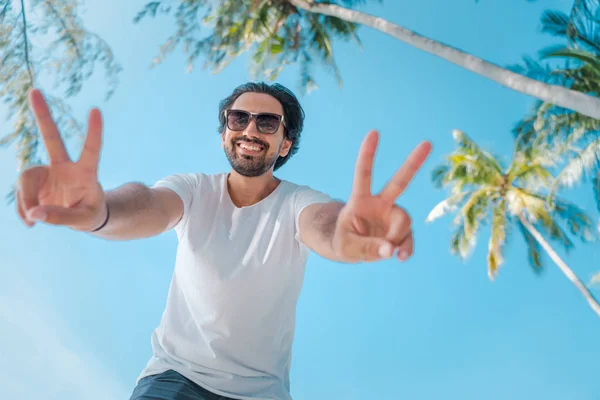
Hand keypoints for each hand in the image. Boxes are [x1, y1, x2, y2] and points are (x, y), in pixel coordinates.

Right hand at [16, 89, 106, 231]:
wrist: (81, 215)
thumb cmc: (90, 214)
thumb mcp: (84, 220)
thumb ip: (62, 217)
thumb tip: (34, 213)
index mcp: (86, 173)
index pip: (92, 151)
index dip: (94, 132)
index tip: (97, 110)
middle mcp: (65, 167)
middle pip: (52, 138)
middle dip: (42, 115)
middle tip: (34, 90)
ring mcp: (48, 172)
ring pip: (26, 178)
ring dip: (25, 200)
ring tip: (32, 221)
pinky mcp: (34, 182)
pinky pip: (21, 195)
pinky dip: (23, 210)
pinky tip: (31, 221)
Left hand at [332, 130, 431, 262]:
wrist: (351, 251)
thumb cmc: (343, 243)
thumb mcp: (346, 247)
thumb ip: (366, 247)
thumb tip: (390, 249)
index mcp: (360, 200)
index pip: (363, 173)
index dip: (368, 154)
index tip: (374, 132)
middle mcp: (380, 204)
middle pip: (399, 181)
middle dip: (413, 163)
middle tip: (427, 142)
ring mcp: (392, 216)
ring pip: (404, 221)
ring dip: (398, 237)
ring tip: (388, 252)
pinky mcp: (399, 230)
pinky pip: (407, 239)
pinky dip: (405, 249)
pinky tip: (400, 257)